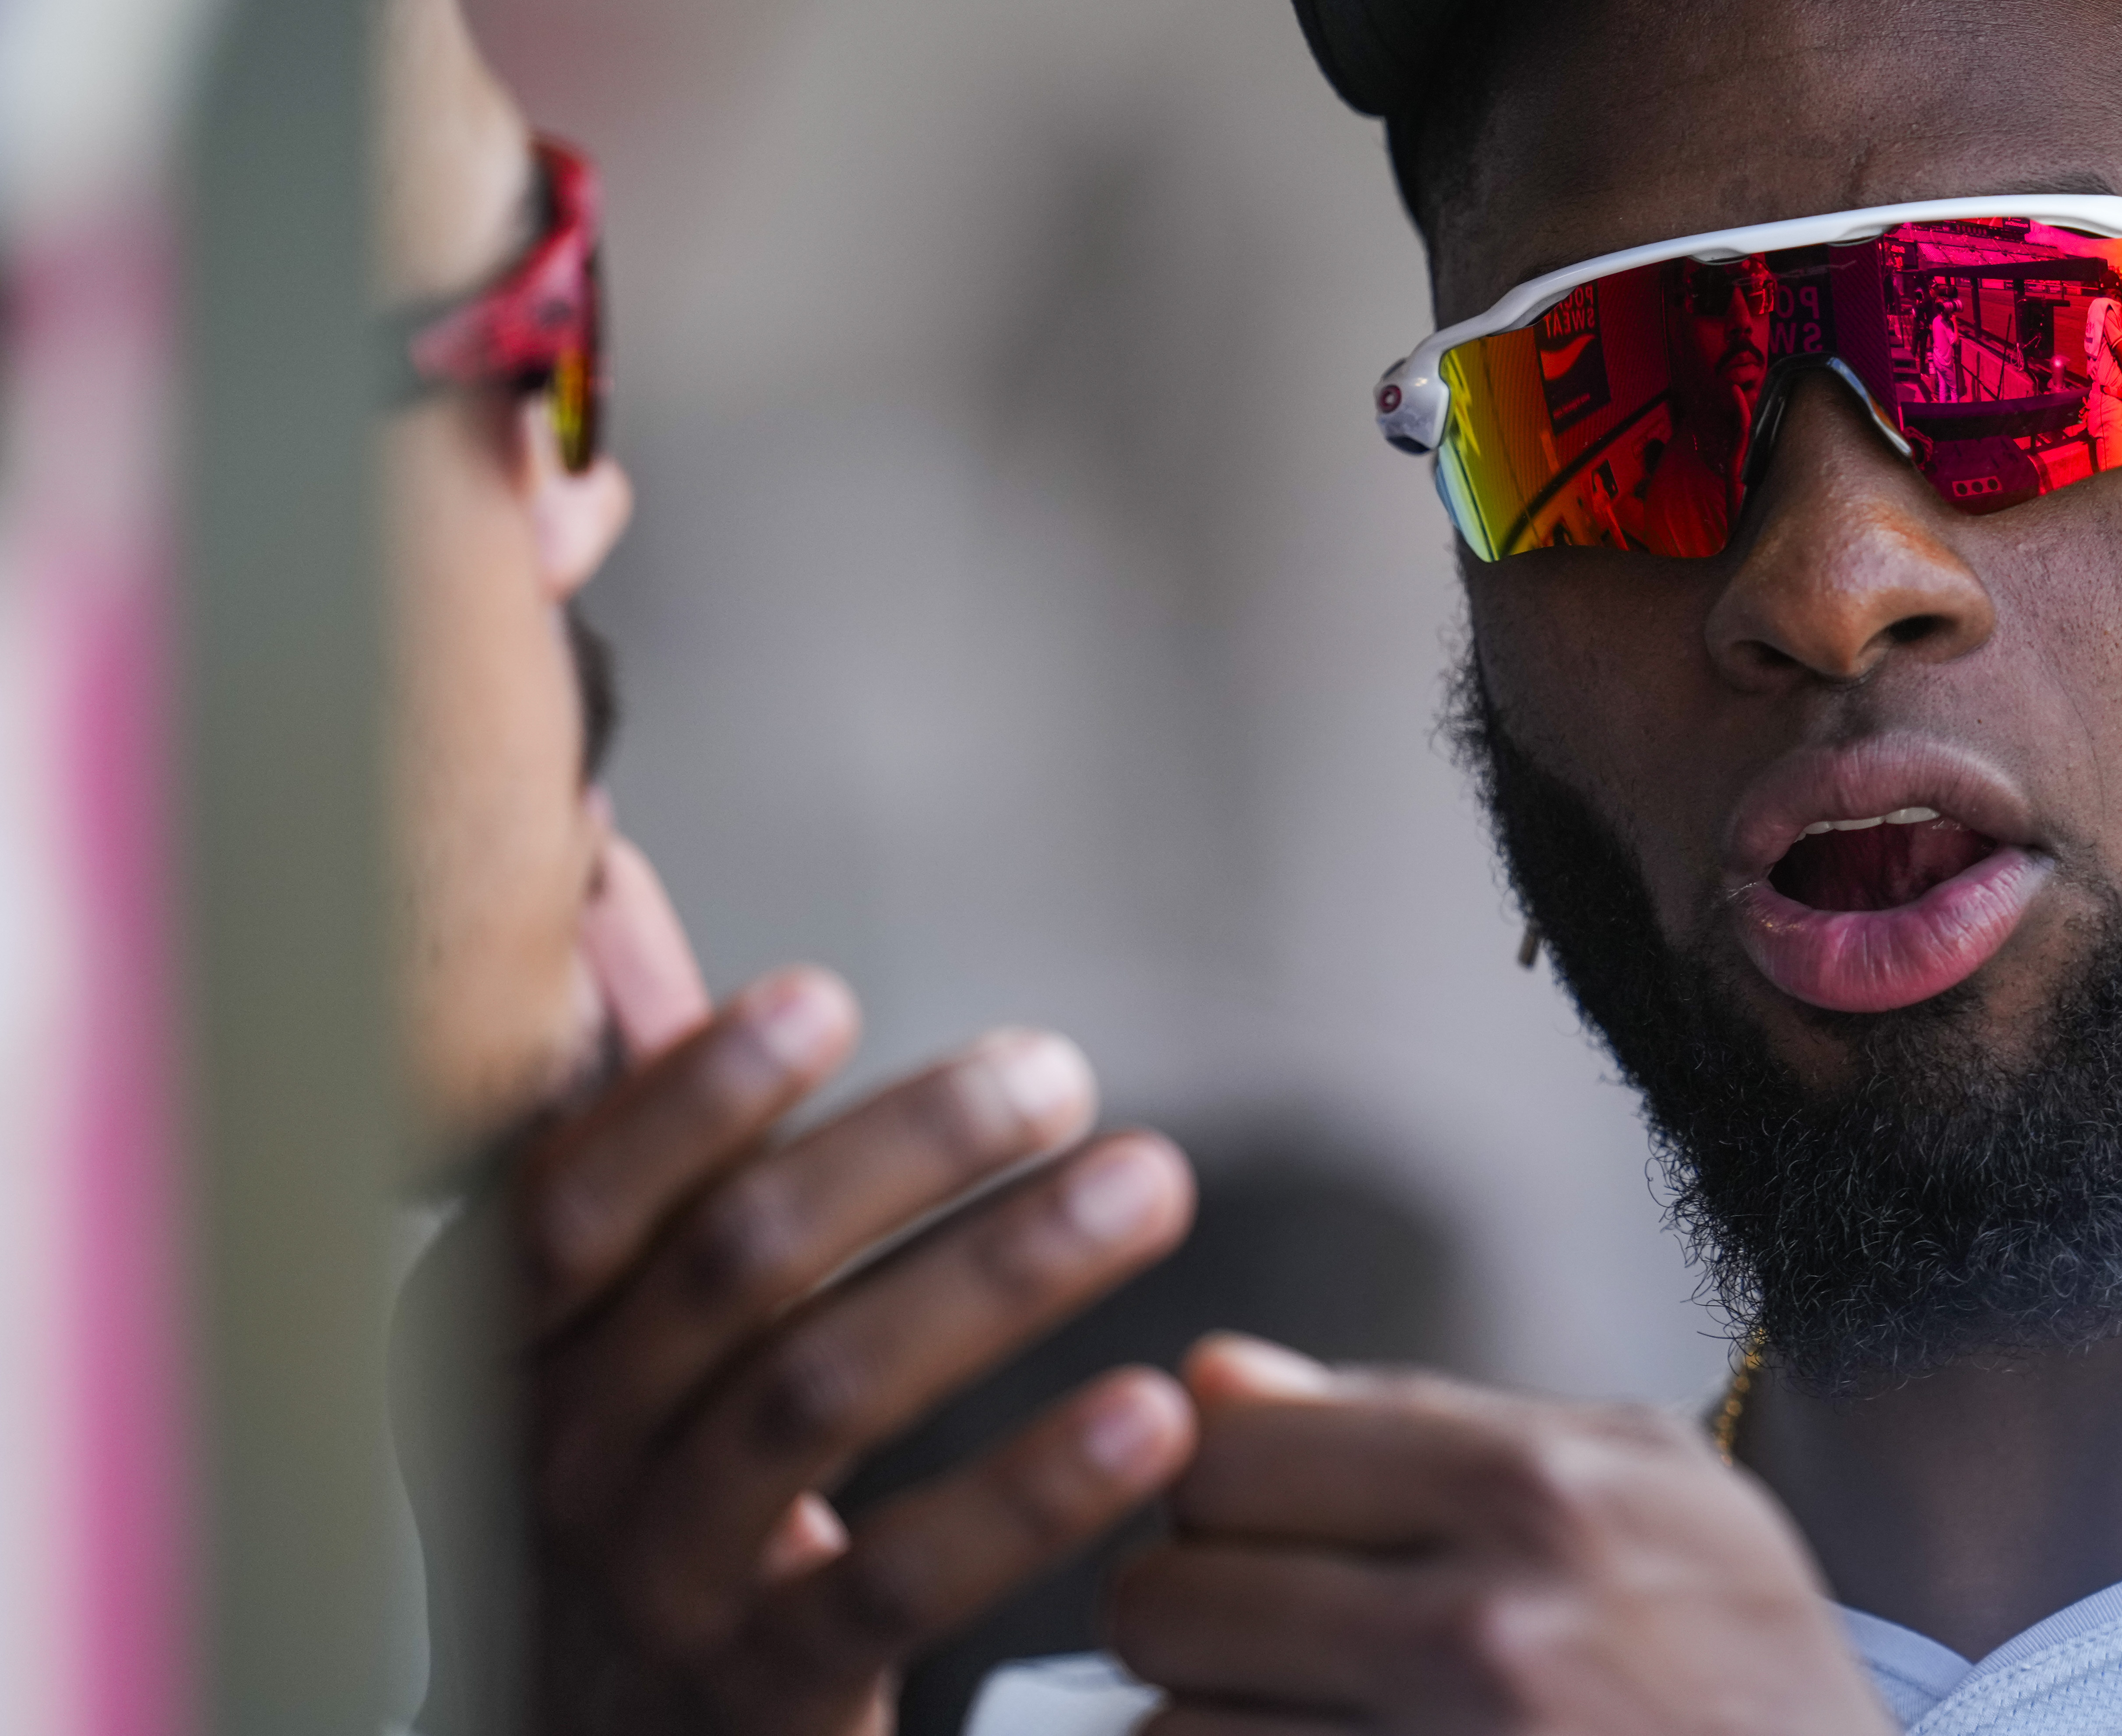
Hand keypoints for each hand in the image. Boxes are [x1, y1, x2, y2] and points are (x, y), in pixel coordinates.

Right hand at [515, 839, 1198, 1734]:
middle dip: (910, 1149)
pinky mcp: (761, 1693)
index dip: (693, 1093)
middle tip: (1061, 1073)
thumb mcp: (621, 1338)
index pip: (578, 1200)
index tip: (824, 996)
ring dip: (1002, 1271)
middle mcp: (558, 1461)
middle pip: (736, 1269)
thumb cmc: (659, 1489)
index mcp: (512, 1357)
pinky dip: (1033, 1485)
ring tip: (1152, 1181)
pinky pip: (899, 1573)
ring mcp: (654, 1583)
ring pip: (823, 1395)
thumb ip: (656, 1163)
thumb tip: (653, 919)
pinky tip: (1153, 1413)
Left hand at [1107, 1337, 1892, 1735]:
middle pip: (1168, 1595)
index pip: (1228, 1452)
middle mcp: (1489, 1630)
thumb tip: (1209, 1374)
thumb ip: (1416, 1419)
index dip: (1218, 1493)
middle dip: (1187, 1620)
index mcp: (1540, 1490)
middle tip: (1261, 1646)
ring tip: (1302, 1721)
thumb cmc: (1738, 1669)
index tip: (1262, 1534)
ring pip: (1169, 1730)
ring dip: (1208, 1725)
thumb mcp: (1637, 1492)